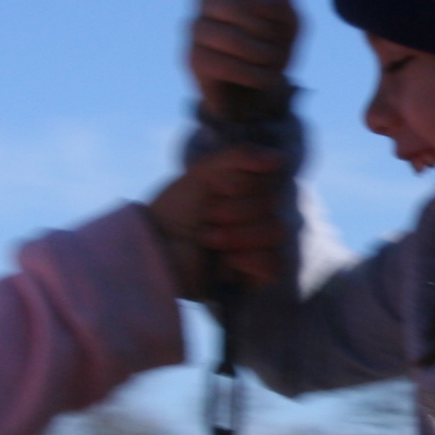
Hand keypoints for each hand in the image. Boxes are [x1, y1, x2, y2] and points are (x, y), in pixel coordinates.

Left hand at [148, 144, 289, 298]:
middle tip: (206, 217)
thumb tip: (281, 158)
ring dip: (240, 234)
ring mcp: (254, 247)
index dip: (243, 184)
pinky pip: (274, 265)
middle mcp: (254, 217)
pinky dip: (252, 260)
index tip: (213, 188)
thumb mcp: (202, 173)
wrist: (153, 249)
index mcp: (245, 192)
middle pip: (273, 206)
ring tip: (209, 239)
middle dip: (237, 210)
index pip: (270, 181)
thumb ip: (239, 157)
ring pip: (275, 232)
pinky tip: (230, 260)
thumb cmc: (173, 210)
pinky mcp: (250, 276)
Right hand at [189, 0, 299, 123]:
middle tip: (276, 42)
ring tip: (273, 63)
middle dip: (262, 26)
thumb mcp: (290, 27)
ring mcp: (198, 30)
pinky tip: (264, 78)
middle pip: (226, 2)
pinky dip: (252, 73)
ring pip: (229, 36)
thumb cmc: (271, 50)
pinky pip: (224, 64)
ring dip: (261, 53)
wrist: (258, 93)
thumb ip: (284, 5)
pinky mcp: (193, 59)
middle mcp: (210, 3)